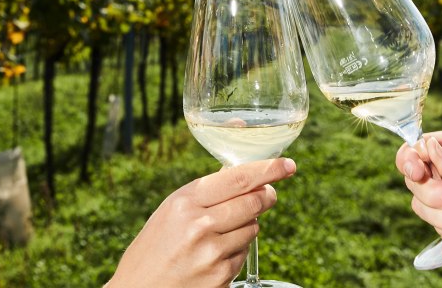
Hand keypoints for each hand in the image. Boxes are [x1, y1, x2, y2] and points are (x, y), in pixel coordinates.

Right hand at [106, 157, 296, 287]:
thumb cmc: (154, 248)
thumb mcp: (171, 211)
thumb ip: (206, 194)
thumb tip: (249, 177)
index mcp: (185, 201)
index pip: (240, 178)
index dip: (269, 169)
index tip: (287, 165)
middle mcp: (199, 224)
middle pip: (254, 201)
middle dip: (267, 196)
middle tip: (269, 195)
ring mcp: (212, 252)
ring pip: (253, 228)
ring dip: (247, 226)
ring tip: (220, 233)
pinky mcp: (220, 276)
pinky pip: (243, 254)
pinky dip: (236, 251)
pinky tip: (213, 256)